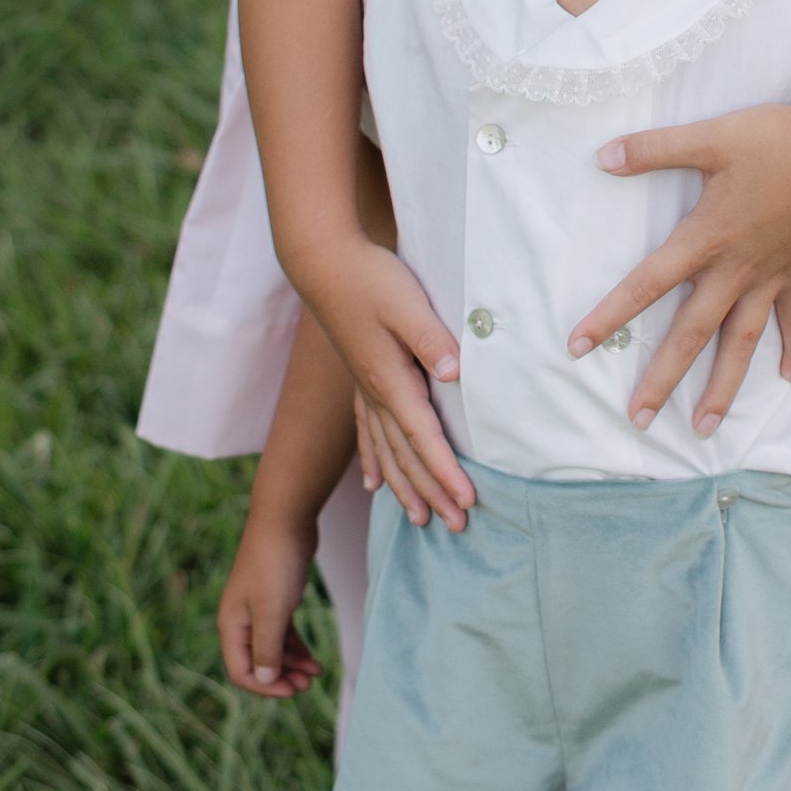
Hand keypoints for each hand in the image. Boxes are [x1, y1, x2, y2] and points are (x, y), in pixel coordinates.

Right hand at [219, 509, 324, 700]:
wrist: (286, 519)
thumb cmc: (276, 564)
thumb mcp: (273, 612)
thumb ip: (267, 648)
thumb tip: (263, 680)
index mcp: (232, 625)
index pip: (241, 671)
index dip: (265, 687)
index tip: (294, 690)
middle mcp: (241, 619)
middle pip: (257, 662)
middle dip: (281, 677)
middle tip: (308, 685)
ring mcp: (258, 608)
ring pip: (272, 648)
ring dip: (292, 664)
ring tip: (316, 673)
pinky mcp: (276, 597)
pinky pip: (282, 632)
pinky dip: (296, 647)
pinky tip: (312, 657)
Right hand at [294, 230, 472, 529]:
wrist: (323, 261)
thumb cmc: (369, 278)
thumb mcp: (407, 303)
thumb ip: (431, 338)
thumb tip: (456, 374)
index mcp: (390, 380)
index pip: (423, 438)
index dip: (446, 473)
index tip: (468, 503)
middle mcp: (375, 394)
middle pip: (406, 456)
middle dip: (432, 493)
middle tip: (457, 528)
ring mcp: (364, 389)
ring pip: (386, 452)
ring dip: (405, 488)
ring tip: (421, 521)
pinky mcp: (360, 378)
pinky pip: (367, 433)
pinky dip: (374, 462)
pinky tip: (374, 484)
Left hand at [571, 94, 790, 434]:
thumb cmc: (779, 139)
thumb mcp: (711, 137)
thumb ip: (655, 149)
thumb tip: (603, 156)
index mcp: (706, 239)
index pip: (646, 284)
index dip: (610, 315)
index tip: (578, 347)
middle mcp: (736, 269)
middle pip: (691, 334)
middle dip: (663, 379)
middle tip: (638, 419)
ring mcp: (772, 277)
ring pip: (742, 343)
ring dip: (723, 386)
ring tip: (704, 426)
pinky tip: (789, 379)